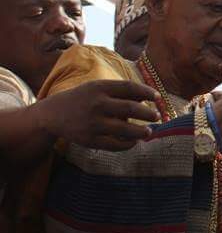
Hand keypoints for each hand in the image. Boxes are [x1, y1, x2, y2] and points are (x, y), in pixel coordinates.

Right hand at [38, 79, 160, 150]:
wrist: (53, 114)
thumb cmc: (83, 98)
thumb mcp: (98, 88)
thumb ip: (121, 91)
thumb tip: (148, 98)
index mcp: (100, 88)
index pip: (130, 87)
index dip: (147, 92)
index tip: (157, 97)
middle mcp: (97, 104)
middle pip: (131, 109)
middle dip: (149, 113)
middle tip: (157, 116)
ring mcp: (93, 123)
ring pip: (126, 129)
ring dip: (142, 132)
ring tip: (149, 132)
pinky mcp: (90, 140)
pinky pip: (115, 145)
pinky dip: (128, 145)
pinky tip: (134, 142)